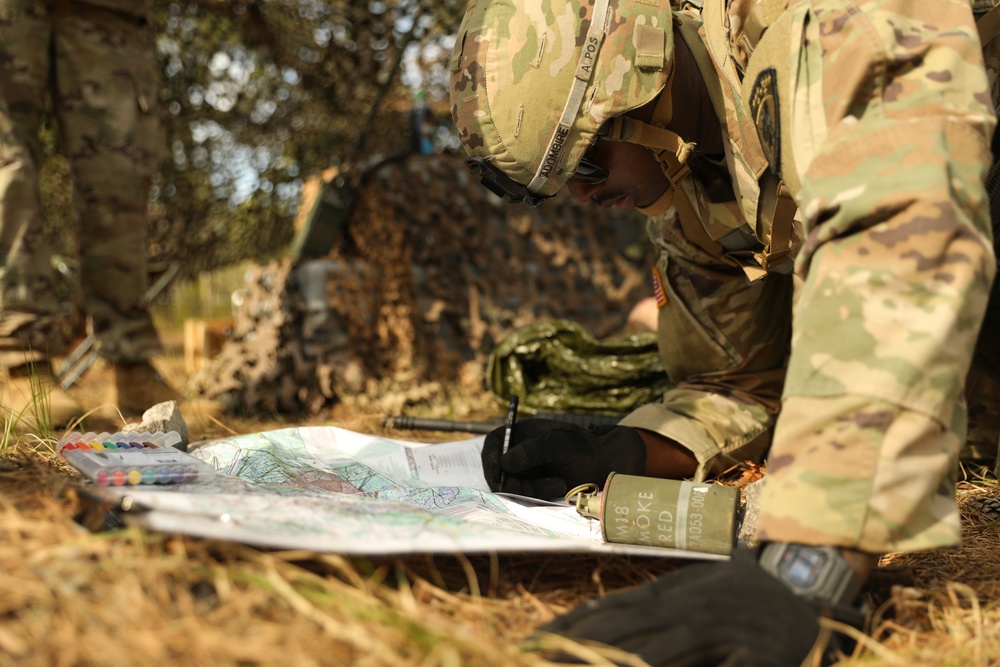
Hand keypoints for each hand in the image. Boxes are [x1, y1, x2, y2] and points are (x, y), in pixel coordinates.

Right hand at [480, 418, 645, 497]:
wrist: (606, 466)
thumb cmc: (584, 449)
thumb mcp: (557, 444)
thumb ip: (530, 451)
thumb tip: (504, 462)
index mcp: (523, 434)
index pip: (495, 442)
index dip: (489, 457)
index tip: (496, 474)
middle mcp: (522, 451)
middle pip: (499, 468)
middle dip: (512, 481)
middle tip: (528, 488)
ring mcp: (528, 469)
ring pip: (513, 485)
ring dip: (531, 488)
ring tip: (557, 483)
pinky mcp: (536, 485)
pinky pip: (526, 494)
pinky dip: (540, 493)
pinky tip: (559, 486)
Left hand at [534, 553, 854, 666]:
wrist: (815, 600)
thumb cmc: (757, 591)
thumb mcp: (713, 575)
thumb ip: (675, 575)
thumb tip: (636, 568)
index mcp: (672, 593)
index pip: (609, 609)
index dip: (570, 625)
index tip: (534, 640)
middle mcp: (686, 609)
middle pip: (619, 630)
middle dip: (572, 647)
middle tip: (535, 658)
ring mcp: (714, 630)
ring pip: (650, 650)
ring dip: (609, 661)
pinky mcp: (745, 655)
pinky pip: (694, 666)